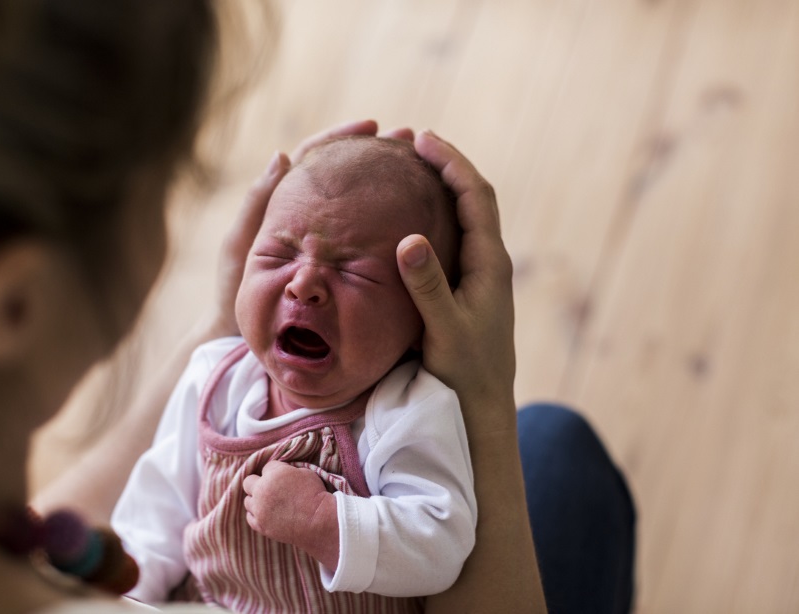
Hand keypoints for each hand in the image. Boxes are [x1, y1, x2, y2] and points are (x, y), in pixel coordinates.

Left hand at [210, 120, 411, 336]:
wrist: (241, 334)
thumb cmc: (235, 291)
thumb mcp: (241, 245)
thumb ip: (257, 204)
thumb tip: (283, 155)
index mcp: (285, 203)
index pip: (317, 157)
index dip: (342, 138)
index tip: (372, 126)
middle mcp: (311, 216)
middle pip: (346, 174)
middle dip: (377, 154)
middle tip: (409, 140)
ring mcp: (328, 240)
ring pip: (360, 204)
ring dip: (388, 183)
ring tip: (420, 170)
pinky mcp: (340, 264)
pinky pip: (366, 238)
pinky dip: (387, 222)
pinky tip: (413, 217)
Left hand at [242, 461, 339, 569]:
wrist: (319, 521)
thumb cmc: (315, 495)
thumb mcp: (304, 472)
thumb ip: (287, 470)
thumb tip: (281, 473)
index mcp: (273, 474)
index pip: (267, 467)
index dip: (276, 471)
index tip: (284, 478)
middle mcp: (261, 490)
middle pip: (248, 482)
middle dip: (258, 482)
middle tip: (271, 488)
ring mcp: (259, 509)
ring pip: (248, 501)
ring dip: (256, 500)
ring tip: (270, 503)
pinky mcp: (260, 525)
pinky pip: (250, 517)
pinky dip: (256, 514)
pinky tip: (267, 514)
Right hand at [396, 130, 515, 432]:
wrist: (483, 405)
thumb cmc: (465, 371)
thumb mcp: (443, 330)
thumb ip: (427, 286)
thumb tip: (409, 239)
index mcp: (490, 263)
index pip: (476, 196)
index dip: (451, 162)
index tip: (421, 138)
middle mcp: (490, 262)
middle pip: (473, 198)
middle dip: (446, 165)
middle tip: (412, 142)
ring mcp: (481, 275)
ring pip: (465, 216)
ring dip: (442, 187)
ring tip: (410, 168)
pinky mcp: (469, 288)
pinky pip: (455, 237)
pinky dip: (436, 215)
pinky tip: (411, 218)